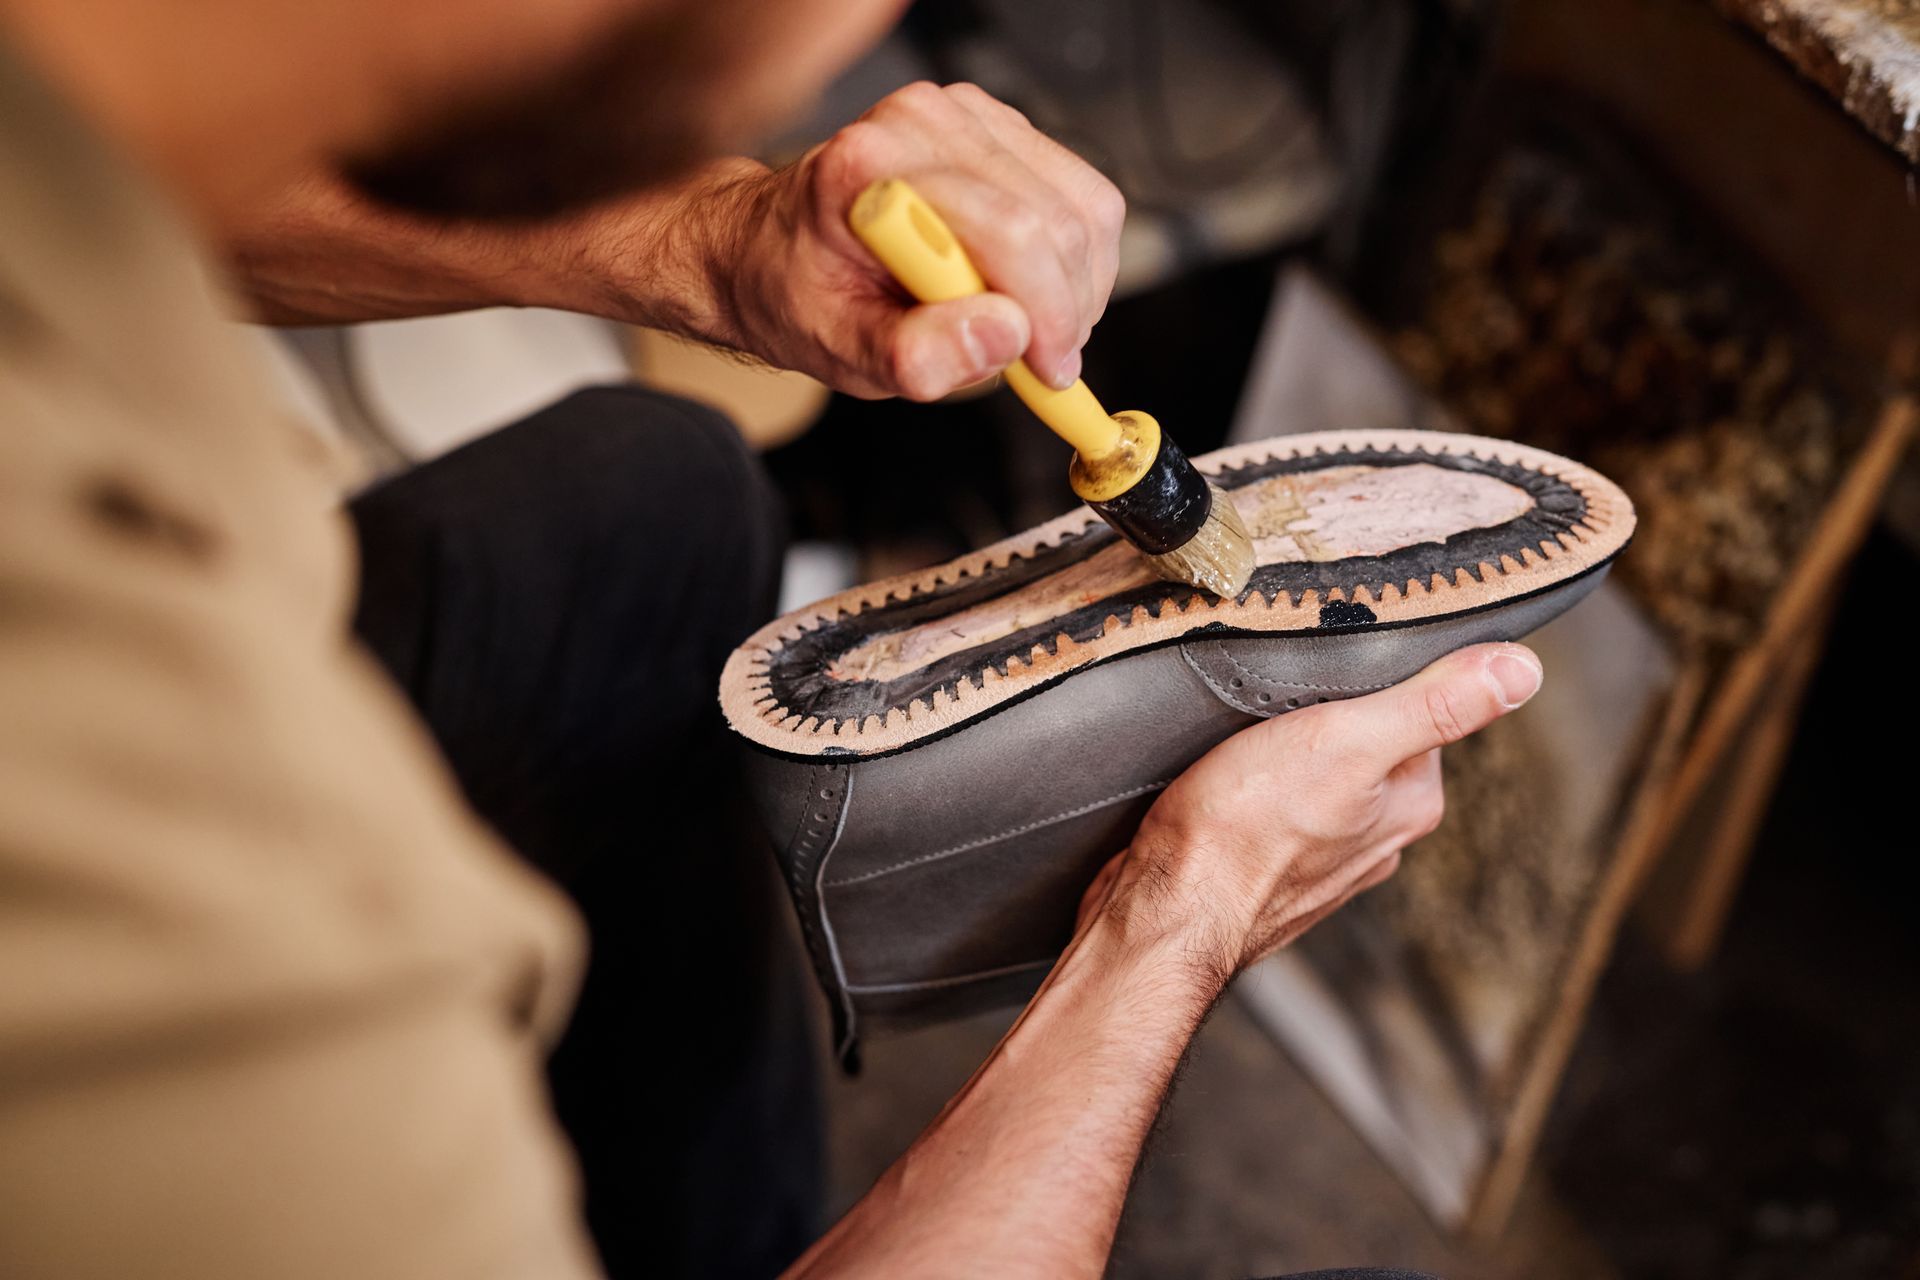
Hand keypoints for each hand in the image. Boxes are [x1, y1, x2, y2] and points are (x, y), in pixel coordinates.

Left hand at [619, 81, 1125, 400]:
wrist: (768, 249)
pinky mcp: (996, 125)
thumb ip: (916, 354)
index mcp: (873, 168)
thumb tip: (1006, 337)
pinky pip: (1080, 192)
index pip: (1012, 231)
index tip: (1048, 372)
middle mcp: (922, 123)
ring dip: (1077, 285)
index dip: (1048, 312)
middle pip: (1060, 218)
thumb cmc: (799, 294)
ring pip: (1085, 205)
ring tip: (1026, 328)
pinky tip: (1023, 288)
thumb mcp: (840, 350)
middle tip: (1040, 362)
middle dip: (1068, 306)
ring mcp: (964, 115)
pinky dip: (1073, 256)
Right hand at [1079, 643, 1544, 978]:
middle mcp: (1376, 839)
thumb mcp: (1347, 741)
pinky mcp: (1266, 871)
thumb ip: (1435, 704)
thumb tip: (1523, 671)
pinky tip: (1225, 783)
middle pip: (1369, 745)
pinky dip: (1255, 790)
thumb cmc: (1243, 832)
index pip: (1422, 712)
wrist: (1163, 915)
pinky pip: (1275, 811)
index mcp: (1410, 804)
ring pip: (1319, 780)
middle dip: (1329, 715)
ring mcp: (1321, 861)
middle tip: (1280, 697)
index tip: (1332, 662)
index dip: (1376, 677)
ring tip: (1245, 738)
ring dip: (1288, 754)